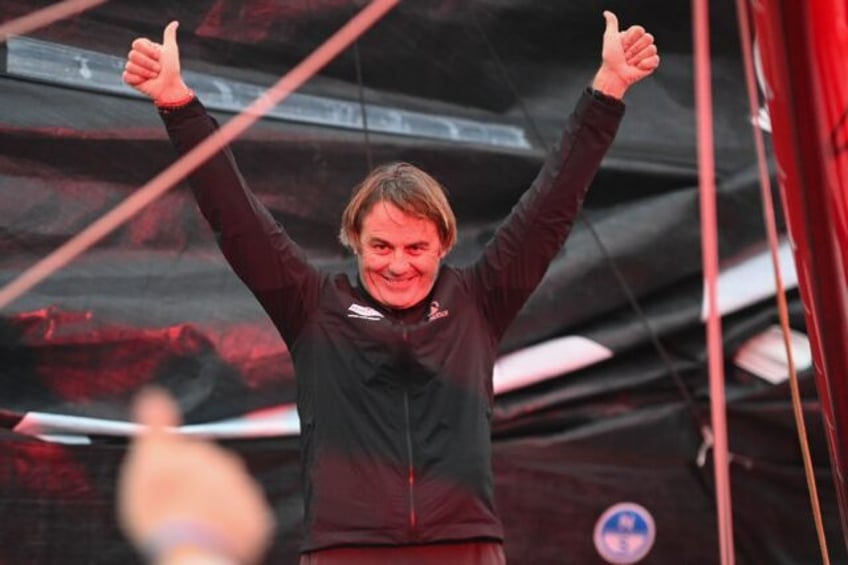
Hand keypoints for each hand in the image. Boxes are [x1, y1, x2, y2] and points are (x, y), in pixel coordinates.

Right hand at [117, 388, 273, 563]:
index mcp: (202, 450)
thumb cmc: (163, 510)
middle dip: (197, 486)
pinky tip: (212, 535)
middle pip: (213, 472)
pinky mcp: (257, 520)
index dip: (176, 469)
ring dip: (215, 505)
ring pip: (229, 494)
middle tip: (177, 509)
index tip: (167, 486)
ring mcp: (245, 492)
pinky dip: (231, 526)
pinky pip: (245, 518)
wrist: (191, 550)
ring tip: (192, 525)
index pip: (191, 450)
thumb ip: (155, 426)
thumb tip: (155, 395)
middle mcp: (230, 466)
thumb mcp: (147, 462)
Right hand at [123, 21, 192, 104]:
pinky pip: (127, 76)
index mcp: (144, 49)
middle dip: (148, 63)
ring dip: (146, 72)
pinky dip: (138, 79)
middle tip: (158, 69)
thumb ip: (169, 36)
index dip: (148, 51)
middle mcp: (137, 57)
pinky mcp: (130, 79)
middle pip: (132, 54)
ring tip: (154, 76)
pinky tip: (145, 81)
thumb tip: (175, 23)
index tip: (158, 56)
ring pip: (130, 66)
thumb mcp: (171, 50)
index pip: (137, 43)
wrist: (171, 87)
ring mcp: (133, 68)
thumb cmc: (172, 69)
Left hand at [592, 11, 659, 98]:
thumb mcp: (610, 38)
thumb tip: (607, 13)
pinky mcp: (651, 64)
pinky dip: (645, 64)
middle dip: (634, 48)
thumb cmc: (610, 59)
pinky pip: (655, 59)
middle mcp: (641, 44)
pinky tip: (637, 67)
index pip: (640, 30)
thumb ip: (612, 24)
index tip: (622, 46)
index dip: (631, 39)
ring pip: (652, 48)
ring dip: (638, 57)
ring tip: (630, 62)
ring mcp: (646, 54)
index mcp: (633, 36)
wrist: (613, 75)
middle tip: (626, 55)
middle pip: (648, 38)